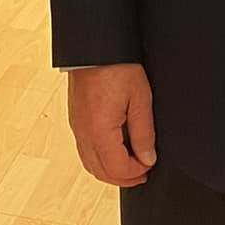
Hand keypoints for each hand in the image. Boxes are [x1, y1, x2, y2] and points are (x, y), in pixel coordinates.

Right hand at [67, 64, 156, 187]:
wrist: (94, 47)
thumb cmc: (117, 66)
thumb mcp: (140, 99)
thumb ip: (144, 133)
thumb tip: (147, 159)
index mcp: (100, 131)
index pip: (117, 169)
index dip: (136, 173)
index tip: (150, 166)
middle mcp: (84, 133)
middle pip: (101, 172)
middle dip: (124, 178)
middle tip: (142, 173)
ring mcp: (77, 127)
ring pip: (90, 164)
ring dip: (110, 171)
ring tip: (130, 166)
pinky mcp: (75, 119)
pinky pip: (85, 150)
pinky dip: (99, 159)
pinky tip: (113, 151)